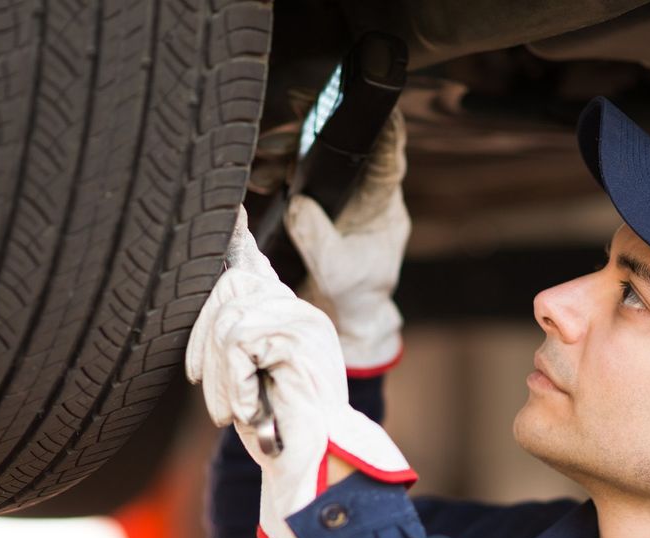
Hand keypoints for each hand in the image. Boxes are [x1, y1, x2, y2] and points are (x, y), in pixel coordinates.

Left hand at [186, 206, 415, 537]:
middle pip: (227, 287)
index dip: (235, 239)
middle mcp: (298, 309)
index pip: (254, 264)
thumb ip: (233, 340)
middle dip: (203, 345)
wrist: (313, 466)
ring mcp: (303, 320)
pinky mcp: (300, 336)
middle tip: (219, 403)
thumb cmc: (279, 428)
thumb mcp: (246, 377)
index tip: (228, 212)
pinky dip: (235, 382)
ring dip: (221, 377)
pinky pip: (238, 341)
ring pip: (228, 319)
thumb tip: (211, 302)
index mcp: (286, 316)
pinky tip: (252, 408)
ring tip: (239, 411)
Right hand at [285, 109, 409, 374]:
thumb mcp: (336, 272)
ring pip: (317, 159)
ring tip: (264, 157)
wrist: (340, 319)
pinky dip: (278, 171)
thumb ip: (318, 239)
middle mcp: (364, 194)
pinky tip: (260, 176)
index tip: (368, 105)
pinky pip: (297, 177)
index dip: (382, 129)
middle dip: (315, 133)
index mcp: (383, 207)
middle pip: (345, 149)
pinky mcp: (316, 204)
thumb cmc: (351, 297)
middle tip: (284, 129)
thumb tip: (297, 203)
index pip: (388, 159)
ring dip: (289, 152)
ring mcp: (339, 197)